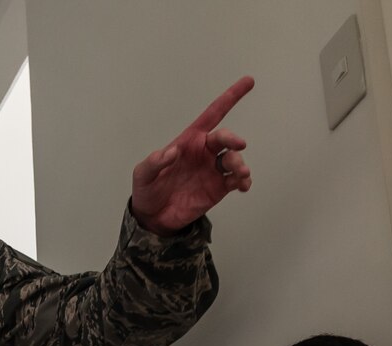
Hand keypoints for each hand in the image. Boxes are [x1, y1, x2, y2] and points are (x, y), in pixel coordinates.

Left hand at [130, 77, 254, 234]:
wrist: (153, 217)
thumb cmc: (148, 189)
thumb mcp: (143, 174)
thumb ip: (154, 162)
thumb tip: (172, 152)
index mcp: (189, 140)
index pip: (212, 114)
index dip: (230, 98)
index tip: (248, 82)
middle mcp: (205, 152)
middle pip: (225, 138)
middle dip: (233, 139)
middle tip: (239, 145)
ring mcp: (213, 170)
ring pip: (233, 159)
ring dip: (240, 164)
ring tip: (240, 174)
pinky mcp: (218, 188)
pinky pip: (236, 180)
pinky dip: (243, 181)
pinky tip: (243, 185)